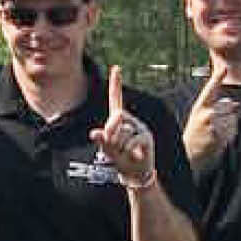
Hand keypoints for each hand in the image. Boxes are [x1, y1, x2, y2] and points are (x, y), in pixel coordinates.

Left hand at [88, 65, 155, 186]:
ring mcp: (140, 128)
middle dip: (110, 134)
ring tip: (126, 153)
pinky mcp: (147, 138)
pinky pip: (132, 142)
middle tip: (115, 147)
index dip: (116, 84)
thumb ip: (101, 140)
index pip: (116, 99)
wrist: (136, 172)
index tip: (116, 67)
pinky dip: (130, 152)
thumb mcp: (107, 149)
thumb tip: (93, 133)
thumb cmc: (120, 158)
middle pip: (116, 119)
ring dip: (120, 147)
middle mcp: (131, 120)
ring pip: (122, 134)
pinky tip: (135, 156)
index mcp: (120, 120)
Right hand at [181, 64, 239, 167]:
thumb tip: (234, 104)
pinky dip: (228, 135)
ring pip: (232, 118)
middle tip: (213, 127)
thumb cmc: (196, 134)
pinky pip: (232, 130)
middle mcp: (205, 113)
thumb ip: (217, 108)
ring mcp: (211, 124)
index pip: (210, 90)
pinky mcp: (217, 134)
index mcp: (199, 107)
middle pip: (229, 106)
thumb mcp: (201, 118)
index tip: (223, 67)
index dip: (217, 78)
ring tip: (214, 134)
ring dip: (228, 127)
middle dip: (227, 115)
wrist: (188, 155)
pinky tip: (217, 140)